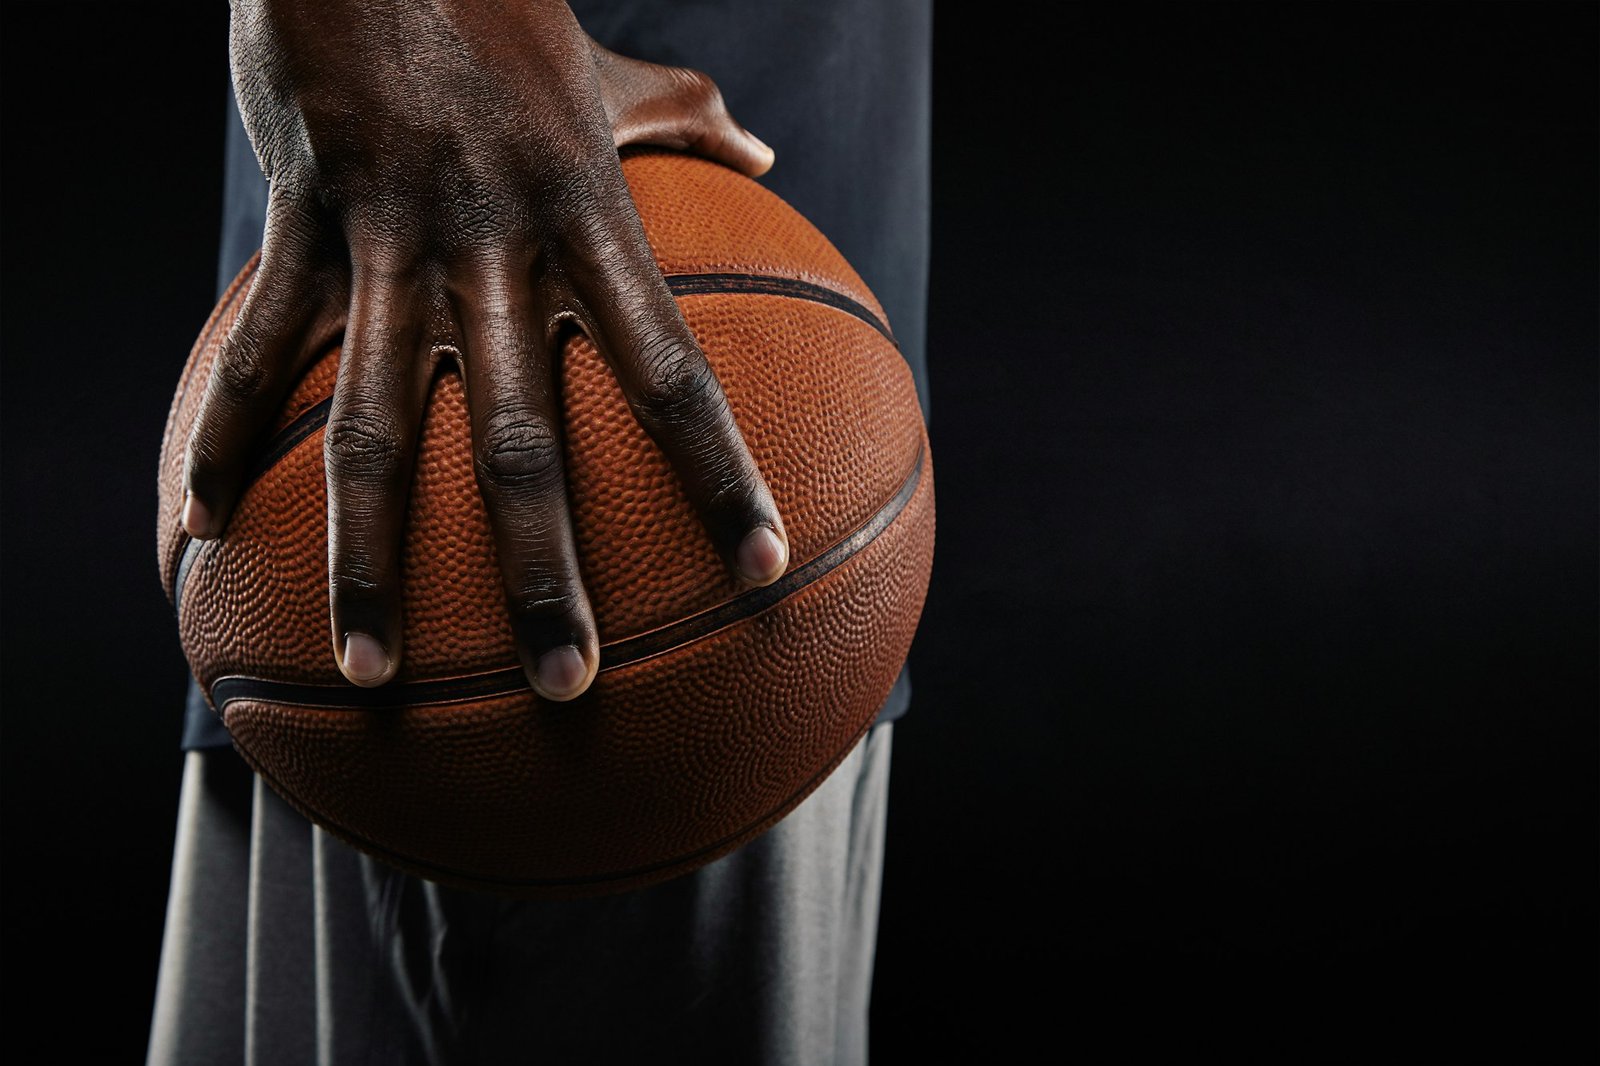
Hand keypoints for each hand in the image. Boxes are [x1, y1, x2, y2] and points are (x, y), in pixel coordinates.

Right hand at [182, 0, 789, 699]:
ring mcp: (394, 241)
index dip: (722, 475)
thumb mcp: (613, 73)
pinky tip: (200, 527)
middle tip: (570, 686)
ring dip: (373, 558)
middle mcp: (500, 249)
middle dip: (545, 572)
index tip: (764, 569)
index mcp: (591, 222)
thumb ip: (693, 126)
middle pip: (526, 439)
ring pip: (381, 426)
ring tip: (373, 666)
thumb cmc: (500, 8)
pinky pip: (260, 349)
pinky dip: (229, 438)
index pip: (674, 373)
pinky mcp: (303, 222)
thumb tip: (771, 164)